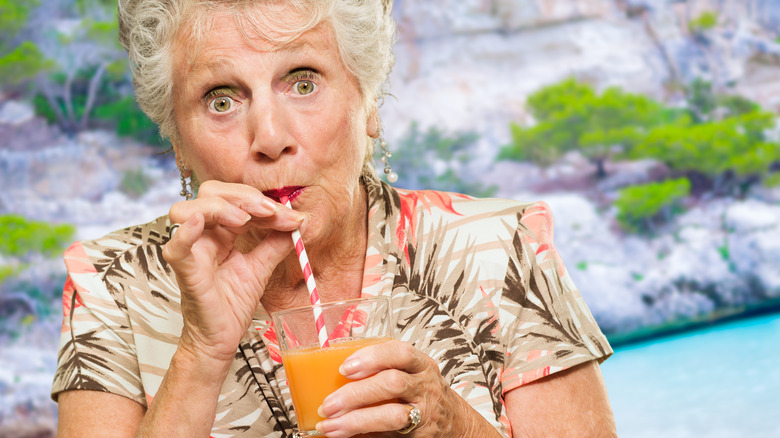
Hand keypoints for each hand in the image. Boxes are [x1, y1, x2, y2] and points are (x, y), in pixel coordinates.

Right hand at [162, 181, 304, 363]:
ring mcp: (191, 252)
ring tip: (244, 219)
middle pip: (210, 194)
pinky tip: (198, 223)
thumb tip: (299, 221)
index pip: (236, 200)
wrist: (221, 339)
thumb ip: (276, 243)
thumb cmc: (233, 304)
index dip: (263, 202)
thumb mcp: (262, 267)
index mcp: (220, 232)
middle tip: (269, 211)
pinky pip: (175, 248)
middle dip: (242, 196)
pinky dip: (184, 233)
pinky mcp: (185, 272)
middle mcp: (202, 236)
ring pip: (186, 210)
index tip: (291, 216)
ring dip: (218, 207)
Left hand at [315, 341, 481, 436]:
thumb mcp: (412, 373)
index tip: (344, 368)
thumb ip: (383, 370)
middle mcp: (425, 387)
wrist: (456, 424)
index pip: (400, 352)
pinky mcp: (420, 437)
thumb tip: (333, 377)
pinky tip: (348, 436)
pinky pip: (390, 437)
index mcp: (420, 365)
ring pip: (391, 416)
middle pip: (392, 384)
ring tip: (330, 426)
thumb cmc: (424, 394)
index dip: (371, 358)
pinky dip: (366, 436)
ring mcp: (424, 414)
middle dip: (355, 394)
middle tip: (328, 404)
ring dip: (356, 421)